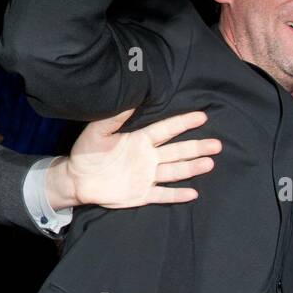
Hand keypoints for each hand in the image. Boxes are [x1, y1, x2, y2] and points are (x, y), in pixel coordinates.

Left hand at [52, 109, 220, 208]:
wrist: (76, 179)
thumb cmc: (86, 152)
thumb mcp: (97, 131)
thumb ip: (114, 117)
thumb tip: (130, 98)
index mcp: (140, 140)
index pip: (165, 130)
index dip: (183, 123)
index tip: (201, 116)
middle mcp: (148, 157)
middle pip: (177, 151)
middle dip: (196, 147)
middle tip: (217, 144)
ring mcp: (147, 176)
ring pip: (174, 171)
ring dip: (192, 168)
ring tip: (209, 163)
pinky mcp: (141, 194)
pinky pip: (162, 194)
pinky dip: (176, 194)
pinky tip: (193, 193)